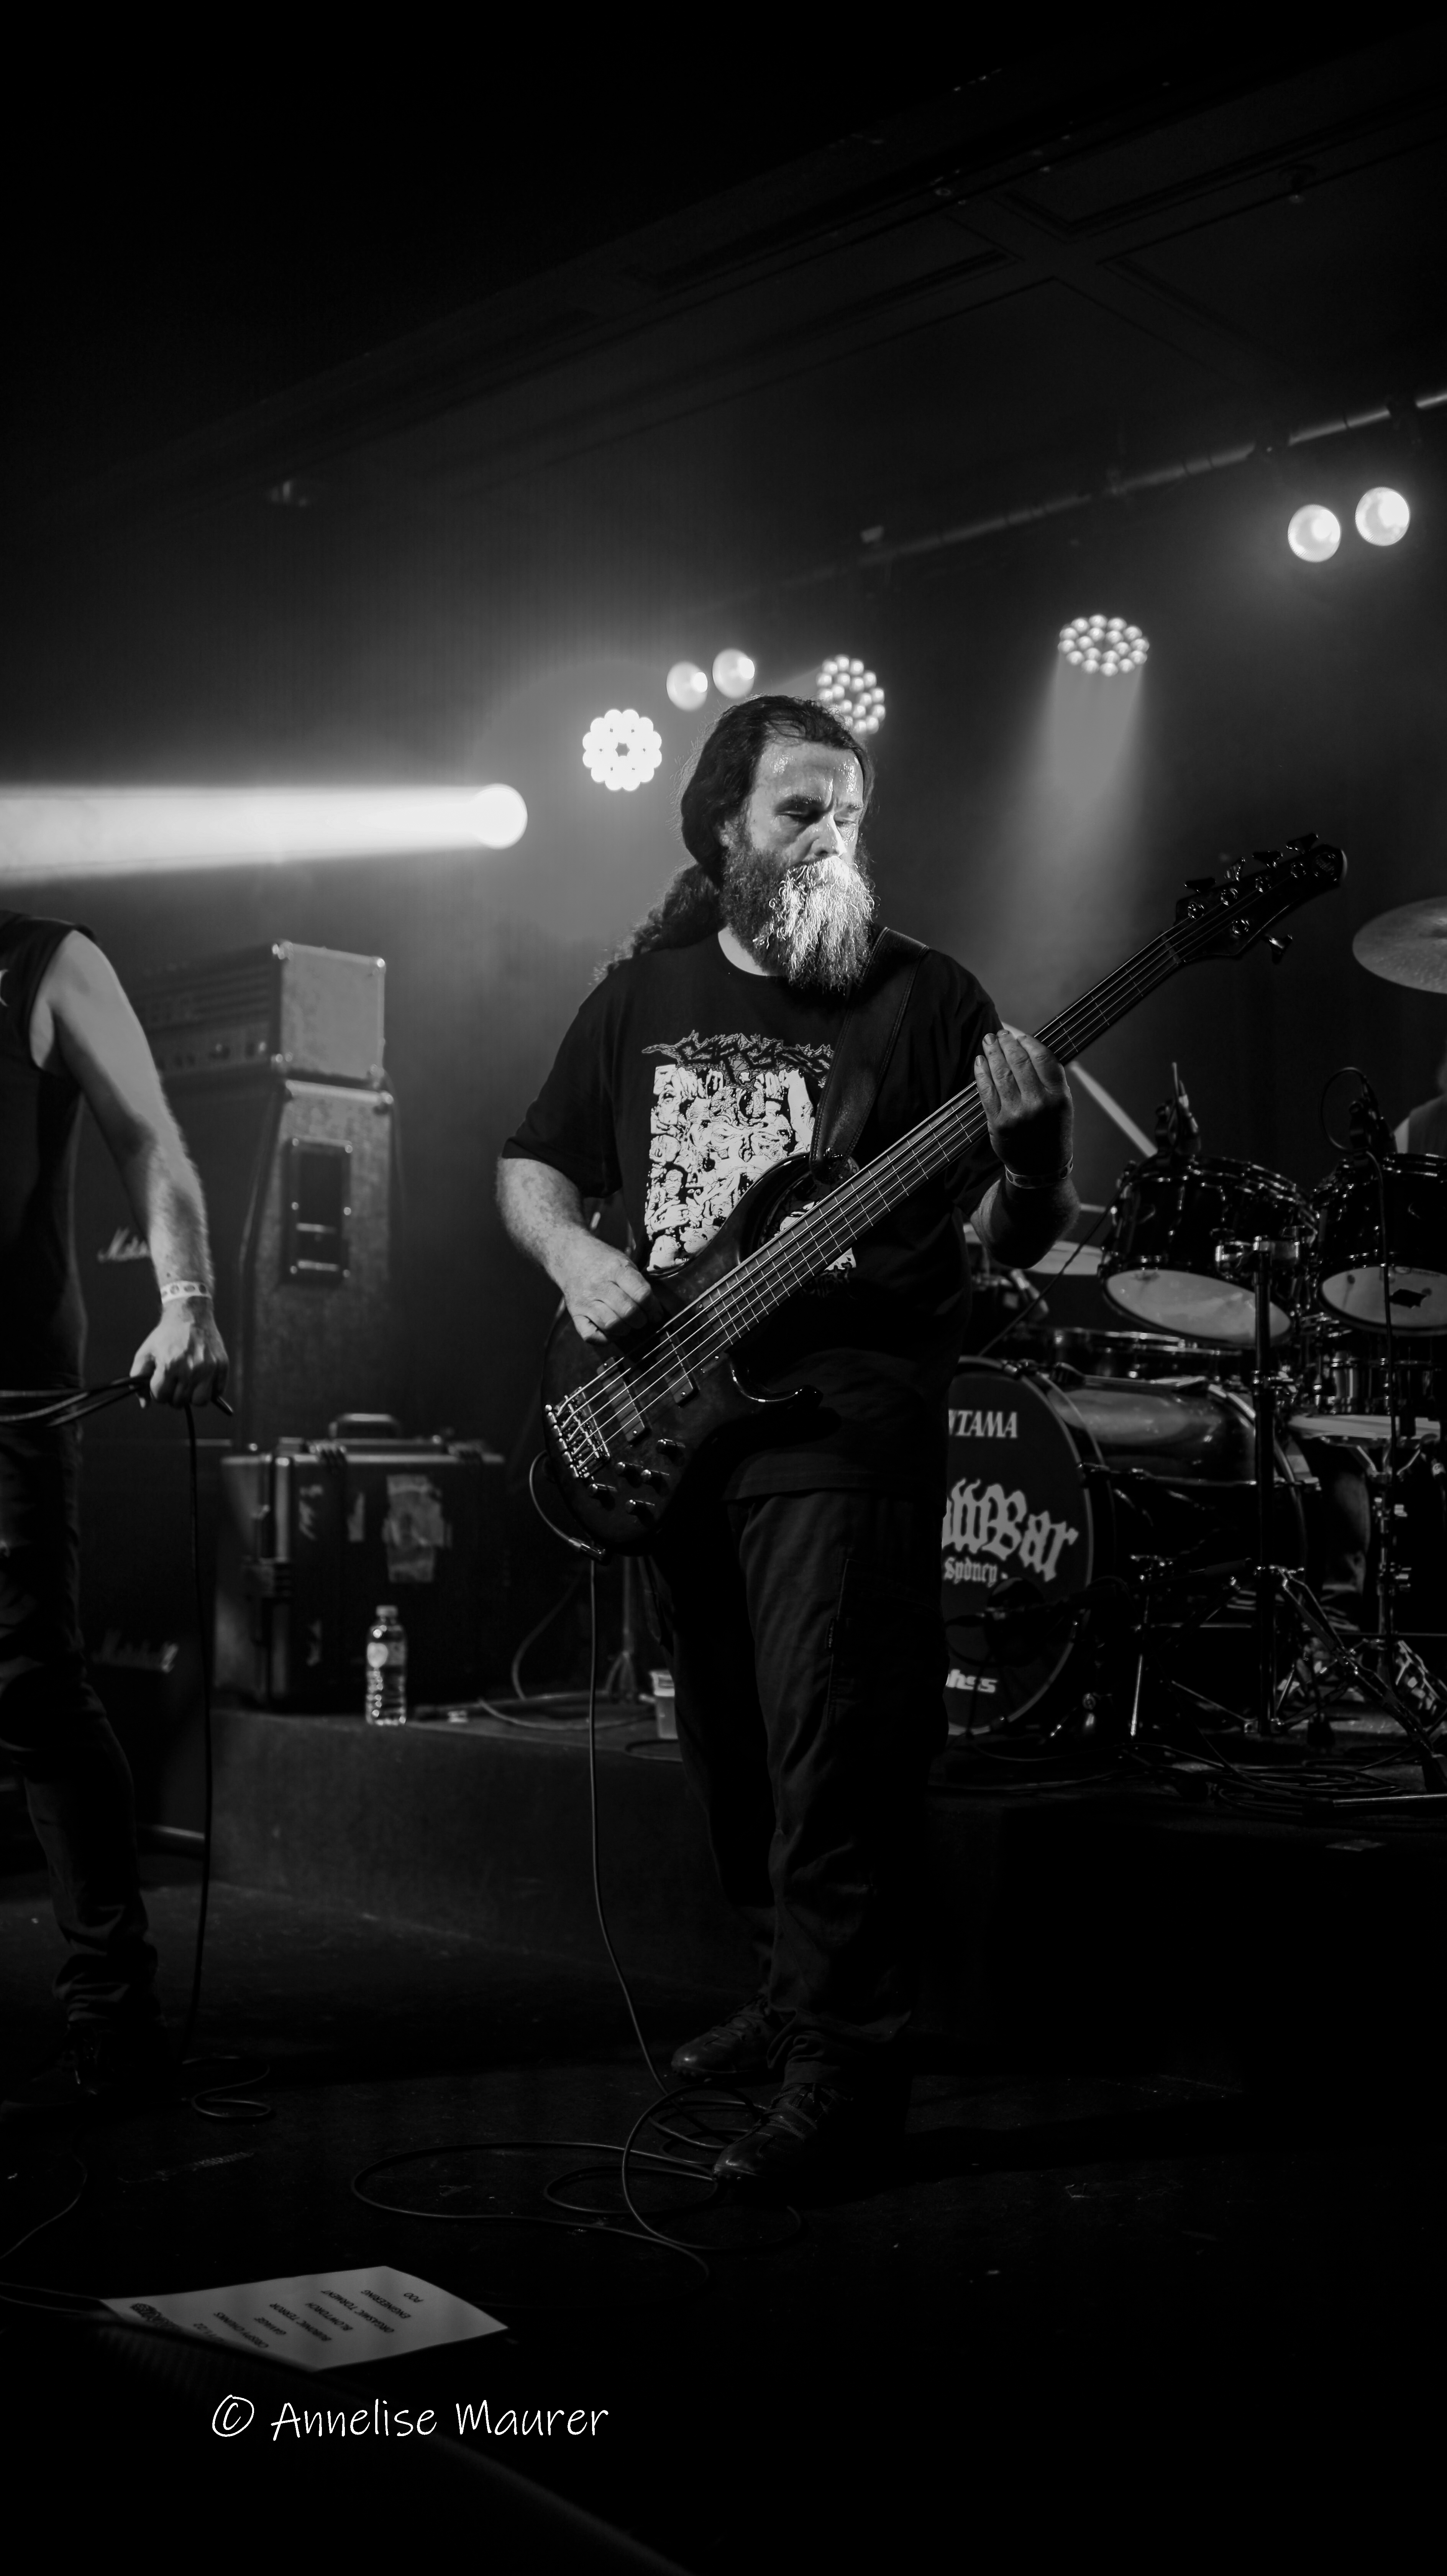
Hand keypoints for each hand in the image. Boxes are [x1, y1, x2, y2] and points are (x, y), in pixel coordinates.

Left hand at [130, 1301, 229, 1407]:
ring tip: (189, 1384)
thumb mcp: (145, 1353)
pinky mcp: (222, 1366)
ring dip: (192, 1396)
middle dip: (173, 1394)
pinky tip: (201, 1378)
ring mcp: (208, 1369)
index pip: (161, 1397)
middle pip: (179, 1402)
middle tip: (175, 1381)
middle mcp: (190, 1369)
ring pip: (200, 1401)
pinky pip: (216, 1392)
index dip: (158, 1391)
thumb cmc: (165, 1336)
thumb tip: (145, 1405)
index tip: (161, 1380)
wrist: (190, 1316)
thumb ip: (138, 1379)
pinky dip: (209, 1390)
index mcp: (169, 1365)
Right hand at [554, 1237, 659, 1345]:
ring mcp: (585, 1301)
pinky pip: (591, 1336)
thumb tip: (655, 1312)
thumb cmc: (603, 1262)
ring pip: (611, 1325)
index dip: (653, 1307)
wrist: (571, 1256)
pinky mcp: (575, 1314)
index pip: (641, 1294)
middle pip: (628, 1312)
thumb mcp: (625, 1262)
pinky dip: (606, 1339)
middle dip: (641, 1320)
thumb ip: (639, 1284)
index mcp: (615, 1269)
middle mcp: (598, 1285)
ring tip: (627, 1324)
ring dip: (625, 1330)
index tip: (655, 1312)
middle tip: (641, 1319)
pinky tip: (611, 1330)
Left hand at [974, 1027, 1072, 1180]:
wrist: (1041, 1168)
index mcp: (1058, 1097)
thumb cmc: (1051, 1130)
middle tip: (1000, 1034)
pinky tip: (980, 1063)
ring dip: (992, 1054)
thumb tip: (1028, 1047)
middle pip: (1019, 1063)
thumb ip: (1050, 1079)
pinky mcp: (998, 1123)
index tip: (1020, 1036)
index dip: (1029, 1043)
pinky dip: (981, 1074)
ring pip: (1001, 1074)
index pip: (1043, 1059)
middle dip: (1007, 1044)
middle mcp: (1038, 1104)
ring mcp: (1016, 1114)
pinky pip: (986, 1092)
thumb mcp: (1062, 1105)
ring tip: (988, 1042)